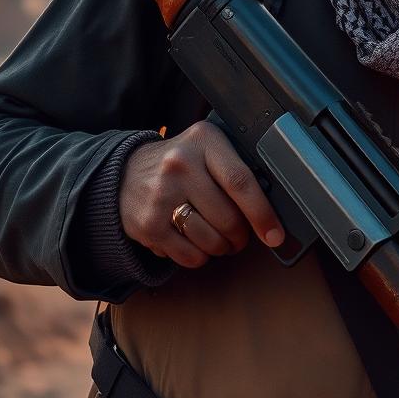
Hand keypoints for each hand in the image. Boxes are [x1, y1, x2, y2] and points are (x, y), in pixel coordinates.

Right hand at [119, 120, 284, 268]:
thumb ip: (235, 167)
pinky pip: (189, 256)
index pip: (241, 182)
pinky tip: (195, 242)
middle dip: (241, 235)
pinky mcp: (148, 224)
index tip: (275, 234)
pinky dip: (199, 257)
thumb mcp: (207, 148)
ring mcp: (161, 195)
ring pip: (211, 240)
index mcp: (204, 140)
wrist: (124, 172)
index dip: (262, 214)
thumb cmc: (180, 163)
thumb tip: (273, 207)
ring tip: (218, 239)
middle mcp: (180, 164)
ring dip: (221, 248)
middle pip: (228, 217)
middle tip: (240, 235)